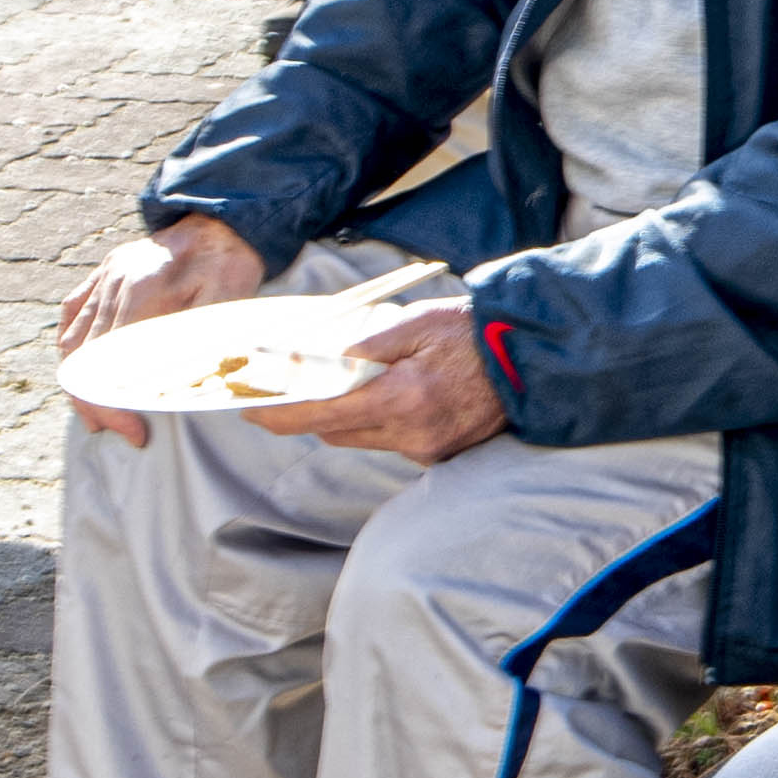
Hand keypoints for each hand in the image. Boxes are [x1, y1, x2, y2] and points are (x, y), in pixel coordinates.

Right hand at [56, 212, 266, 449]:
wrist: (220, 221)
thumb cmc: (227, 264)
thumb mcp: (223, 304)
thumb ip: (198, 344)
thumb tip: (182, 391)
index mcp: (141, 294)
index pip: (108, 365)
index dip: (115, 406)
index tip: (136, 432)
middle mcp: (113, 285)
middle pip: (82, 359)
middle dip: (96, 403)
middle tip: (123, 430)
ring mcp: (105, 277)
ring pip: (70, 340)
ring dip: (78, 381)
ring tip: (98, 412)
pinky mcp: (104, 272)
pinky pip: (72, 311)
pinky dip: (70, 344)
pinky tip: (78, 367)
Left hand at [239, 297, 507, 460]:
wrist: (528, 358)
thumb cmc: (471, 332)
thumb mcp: (418, 322)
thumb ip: (368, 346)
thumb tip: (324, 361)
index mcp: (402, 398)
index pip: (323, 414)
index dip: (280, 415)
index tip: (248, 411)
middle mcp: (411, 433)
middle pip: (336, 431)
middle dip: (306, 414)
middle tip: (278, 393)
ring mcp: (426, 449)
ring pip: (361, 438)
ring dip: (344, 416)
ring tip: (336, 386)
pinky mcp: (438, 455)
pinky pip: (391, 441)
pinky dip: (378, 421)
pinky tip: (391, 395)